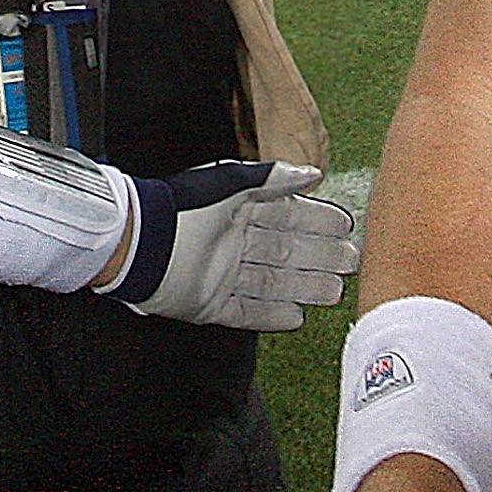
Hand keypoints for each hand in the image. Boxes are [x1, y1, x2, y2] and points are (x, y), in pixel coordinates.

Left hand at [103, 161, 358, 331]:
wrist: (140, 244)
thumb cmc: (183, 207)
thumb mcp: (230, 183)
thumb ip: (272, 178)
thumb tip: (313, 173)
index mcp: (238, 212)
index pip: (288, 217)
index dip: (318, 220)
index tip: (347, 226)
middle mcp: (234, 244)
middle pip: (287, 252)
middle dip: (320, 257)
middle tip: (351, 262)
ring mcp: (223, 276)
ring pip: (273, 283)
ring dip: (304, 287)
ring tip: (335, 292)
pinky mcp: (209, 305)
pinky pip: (247, 312)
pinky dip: (271, 316)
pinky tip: (297, 318)